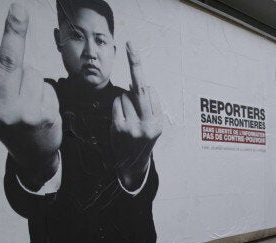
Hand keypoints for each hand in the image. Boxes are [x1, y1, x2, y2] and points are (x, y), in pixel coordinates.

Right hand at [0, 4, 60, 189]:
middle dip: (13, 30)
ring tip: (30, 104)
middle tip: (18, 8)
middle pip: (8, 59)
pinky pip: (48, 85)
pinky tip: (42, 111)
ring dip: (34, 81)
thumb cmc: (11, 120)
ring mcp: (22, 112)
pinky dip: (47, 93)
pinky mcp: (45, 115)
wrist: (32, 155)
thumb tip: (8, 45)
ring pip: (32, 72)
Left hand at [111, 42, 162, 189]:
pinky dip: (117, 105)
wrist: (132, 165)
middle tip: (130, 45)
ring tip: (127, 117)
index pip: (149, 92)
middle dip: (136, 65)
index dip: (142, 84)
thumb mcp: (152, 126)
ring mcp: (132, 127)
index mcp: (158, 122)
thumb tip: (136, 84)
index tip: (133, 52)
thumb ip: (148, 106)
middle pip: (141, 89)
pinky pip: (116, 104)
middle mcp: (148, 124)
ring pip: (125, 96)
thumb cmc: (141, 139)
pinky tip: (119, 118)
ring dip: (123, 100)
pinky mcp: (118, 129)